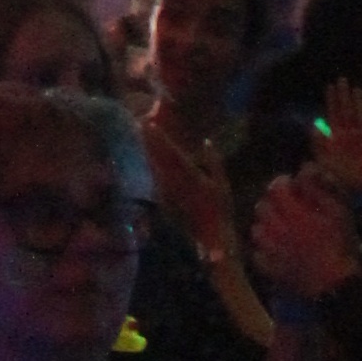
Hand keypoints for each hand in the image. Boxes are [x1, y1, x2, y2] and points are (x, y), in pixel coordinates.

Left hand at [141, 120, 236, 263]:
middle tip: (139, 125)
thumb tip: (207, 141)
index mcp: (191, 177)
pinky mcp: (163, 201)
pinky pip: (155, 180)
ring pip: (154, 168)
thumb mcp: (223, 184)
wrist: (210, 235)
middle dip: (149, 142)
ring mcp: (168, 193)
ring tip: (140, 137)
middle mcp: (176, 184)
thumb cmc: (221, 209)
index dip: (160, 139)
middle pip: (158, 159)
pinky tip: (145, 158)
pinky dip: (150, 167)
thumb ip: (214, 161)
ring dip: (147, 152)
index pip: (172, 153)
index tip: (150, 125)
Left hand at [251, 171, 360, 301]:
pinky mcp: (267, 268)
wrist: (335, 285)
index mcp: (291, 211)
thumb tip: (305, 168)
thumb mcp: (338, 211)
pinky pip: (257, 253)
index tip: (291, 183)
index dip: (282, 182)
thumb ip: (319, 187)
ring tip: (280, 228)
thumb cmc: (341, 245)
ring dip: (266, 225)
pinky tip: (277, 251)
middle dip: (272, 202)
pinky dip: (264, 249)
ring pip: (256, 229)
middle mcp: (274, 227)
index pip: (275, 187)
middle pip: (262, 207)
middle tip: (286, 206)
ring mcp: (268, 249)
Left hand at [310, 80, 361, 198]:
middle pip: (346, 111)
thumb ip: (319, 141)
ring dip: (358, 103)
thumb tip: (314, 125)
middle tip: (342, 80)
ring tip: (355, 89)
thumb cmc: (334, 174)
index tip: (329, 86)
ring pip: (360, 116)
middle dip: (344, 96)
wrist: (351, 189)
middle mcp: (348, 133)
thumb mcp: (322, 158)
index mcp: (335, 135)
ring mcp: (361, 137)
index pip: (333, 113)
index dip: (332, 100)